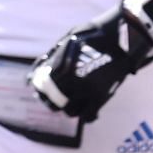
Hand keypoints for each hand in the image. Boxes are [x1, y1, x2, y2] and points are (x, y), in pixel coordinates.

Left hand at [28, 0, 152, 120]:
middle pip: (54, 102)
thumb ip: (50, 59)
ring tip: (70, 99)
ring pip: (70, 111)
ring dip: (67, 107)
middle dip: (51, 100)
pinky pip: (88, 116)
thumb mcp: (66, 41)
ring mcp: (88, 91)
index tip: (41, 89)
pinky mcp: (103, 97)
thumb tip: (31, 77)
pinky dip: (84, 115)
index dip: (40, 89)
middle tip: (53, 97)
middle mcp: (73, 81)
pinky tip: (84, 107)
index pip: (43, 87)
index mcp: (62, 65)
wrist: (122, 38)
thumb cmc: (92, 36)